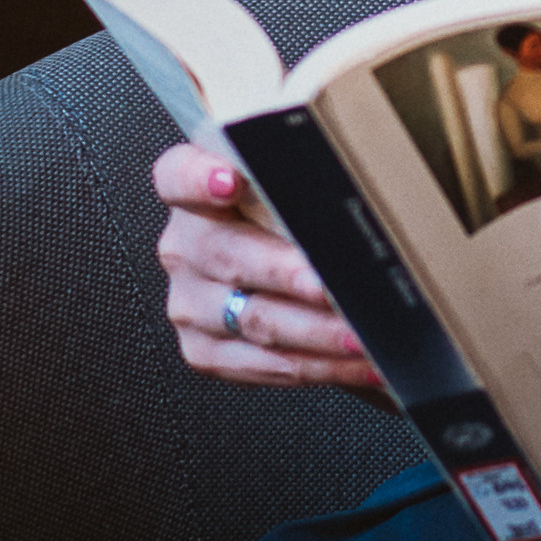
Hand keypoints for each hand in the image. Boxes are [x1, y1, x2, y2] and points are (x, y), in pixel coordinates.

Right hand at [152, 144, 383, 393]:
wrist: (288, 268)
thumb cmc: (303, 216)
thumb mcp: (301, 182)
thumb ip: (310, 176)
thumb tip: (362, 175)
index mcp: (194, 189)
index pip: (178, 175)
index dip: (199, 177)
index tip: (228, 181)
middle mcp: (185, 245)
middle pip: (227, 256)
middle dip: (286, 273)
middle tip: (329, 286)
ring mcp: (190, 301)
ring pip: (252, 319)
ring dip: (314, 331)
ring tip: (360, 334)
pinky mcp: (204, 349)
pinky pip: (260, 364)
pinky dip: (316, 365)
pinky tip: (355, 362)